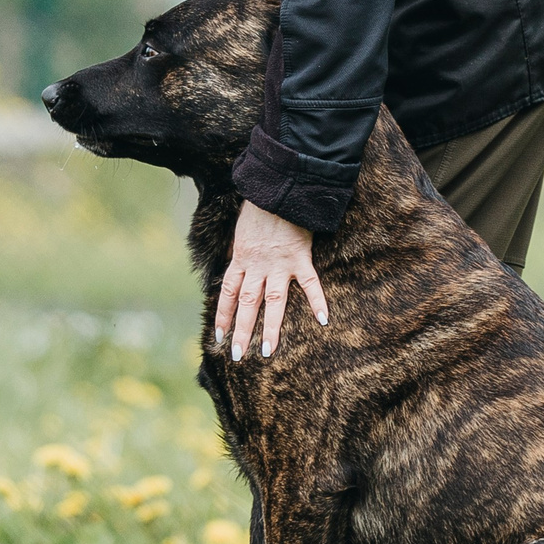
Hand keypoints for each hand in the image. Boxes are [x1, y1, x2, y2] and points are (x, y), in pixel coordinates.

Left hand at [214, 200, 327, 359]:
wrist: (278, 188)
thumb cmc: (259, 206)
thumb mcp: (240, 229)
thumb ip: (239, 250)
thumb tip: (233, 261)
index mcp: (241, 258)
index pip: (228, 293)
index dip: (224, 316)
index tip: (220, 337)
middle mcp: (257, 266)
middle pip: (248, 304)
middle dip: (242, 331)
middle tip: (238, 356)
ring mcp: (279, 264)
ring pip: (273, 302)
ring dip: (270, 328)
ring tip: (267, 351)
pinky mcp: (300, 258)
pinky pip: (310, 283)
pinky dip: (318, 301)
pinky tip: (324, 320)